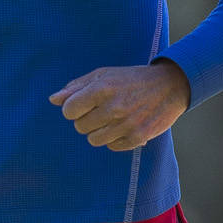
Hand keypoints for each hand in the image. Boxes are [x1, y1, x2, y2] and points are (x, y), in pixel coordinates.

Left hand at [51, 58, 191, 151]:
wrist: (170, 86)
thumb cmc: (131, 79)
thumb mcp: (103, 75)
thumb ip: (76, 87)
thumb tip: (53, 100)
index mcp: (102, 88)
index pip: (68, 110)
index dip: (72, 108)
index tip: (83, 104)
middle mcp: (113, 107)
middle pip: (80, 127)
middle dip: (86, 119)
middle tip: (101, 110)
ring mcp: (126, 124)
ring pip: (94, 140)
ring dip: (99, 131)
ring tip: (112, 119)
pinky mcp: (138, 137)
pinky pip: (112, 147)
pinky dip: (115, 139)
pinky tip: (124, 126)